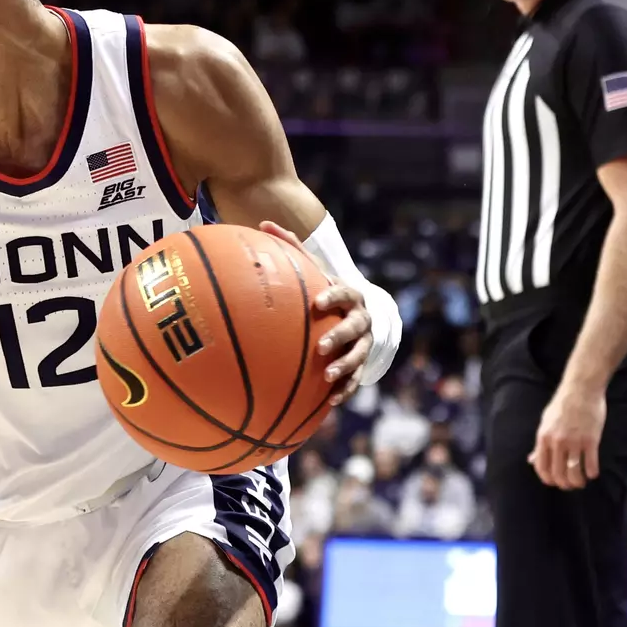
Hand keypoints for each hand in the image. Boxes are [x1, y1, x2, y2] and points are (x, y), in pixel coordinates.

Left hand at [260, 221, 371, 404]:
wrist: (359, 311)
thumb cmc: (325, 289)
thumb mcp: (313, 269)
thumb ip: (291, 248)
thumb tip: (262, 223)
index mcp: (348, 294)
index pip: (343, 293)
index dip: (332, 297)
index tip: (317, 303)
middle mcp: (361, 318)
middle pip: (355, 327)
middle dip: (339, 337)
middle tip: (320, 347)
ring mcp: (364, 342)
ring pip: (359, 356)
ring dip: (345, 367)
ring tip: (327, 376)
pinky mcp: (362, 363)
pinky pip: (356, 379)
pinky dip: (345, 390)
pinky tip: (330, 403)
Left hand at [529, 383, 605, 489]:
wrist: (581, 390)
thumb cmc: (562, 406)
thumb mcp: (545, 423)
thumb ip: (540, 444)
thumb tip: (531, 460)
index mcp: (543, 438)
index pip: (542, 467)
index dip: (548, 479)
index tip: (555, 483)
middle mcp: (557, 441)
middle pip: (558, 473)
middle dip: (565, 484)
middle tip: (571, 486)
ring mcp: (574, 441)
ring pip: (574, 472)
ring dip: (578, 482)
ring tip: (581, 482)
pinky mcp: (591, 440)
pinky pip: (591, 464)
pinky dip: (592, 473)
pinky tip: (592, 473)